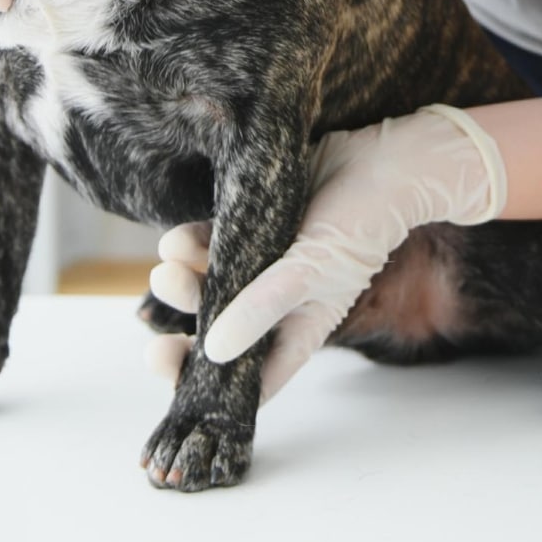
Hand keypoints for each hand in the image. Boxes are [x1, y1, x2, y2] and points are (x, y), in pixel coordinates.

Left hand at [146, 106, 505, 401]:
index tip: (163, 362)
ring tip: (169, 262)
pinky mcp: (254, 225)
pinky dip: (191, 244)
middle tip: (164, 289)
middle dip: (184, 316)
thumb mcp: (309, 273)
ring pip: (209, 284)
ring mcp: (263, 263)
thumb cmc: (359, 224)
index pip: (249, 374)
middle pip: (219, 328)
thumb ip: (260, 309)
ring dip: (184, 277)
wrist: (379, 162)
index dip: (204, 380)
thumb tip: (213, 351)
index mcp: (298, 328)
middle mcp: (277, 301)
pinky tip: (178, 238)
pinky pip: (211, 243)